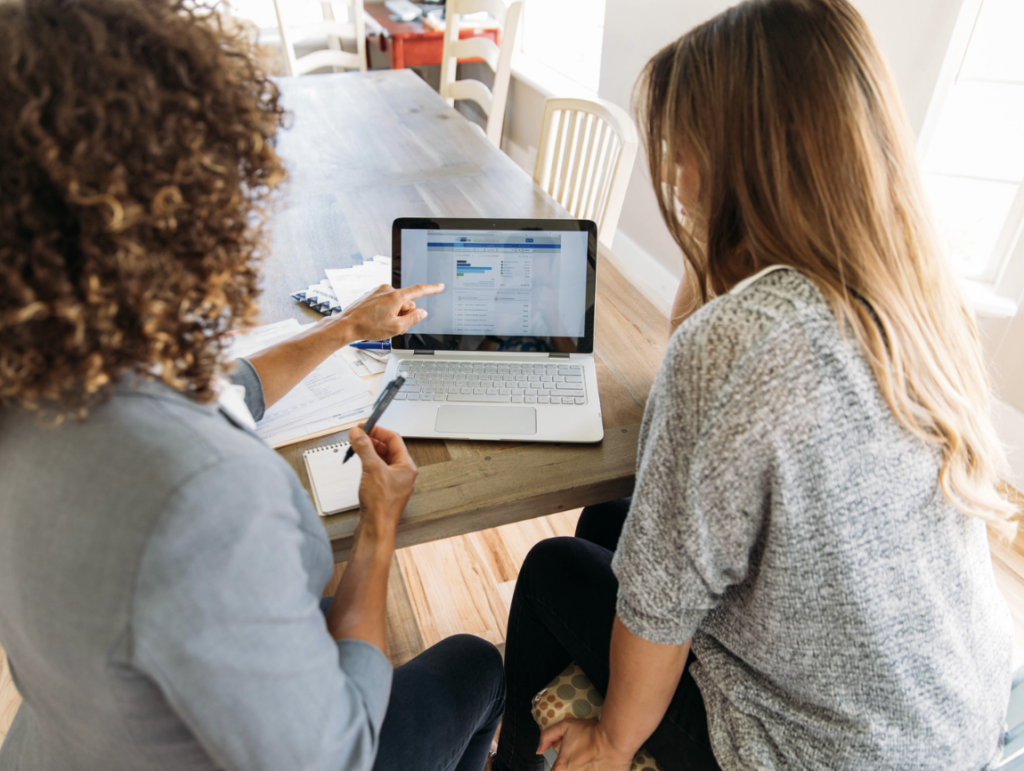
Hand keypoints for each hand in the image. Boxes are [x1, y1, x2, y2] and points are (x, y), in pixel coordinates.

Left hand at [337, 283, 443, 342]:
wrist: (346, 325)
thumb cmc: (368, 327)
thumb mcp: (396, 328)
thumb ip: (413, 319)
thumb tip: (421, 312)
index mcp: (396, 297)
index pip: (419, 290)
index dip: (431, 289)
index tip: (439, 286)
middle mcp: (387, 290)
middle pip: (406, 302)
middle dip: (405, 313)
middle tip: (394, 325)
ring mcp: (378, 291)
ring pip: (396, 303)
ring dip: (394, 313)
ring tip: (383, 324)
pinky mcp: (372, 294)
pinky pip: (386, 302)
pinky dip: (385, 310)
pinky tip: (376, 320)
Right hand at [348, 423, 417, 543]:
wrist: (376, 529)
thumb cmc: (381, 505)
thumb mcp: (371, 469)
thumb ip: (364, 448)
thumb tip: (358, 433)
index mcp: (407, 466)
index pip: (394, 439)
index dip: (378, 430)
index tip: (365, 426)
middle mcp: (403, 474)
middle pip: (388, 449)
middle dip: (372, 440)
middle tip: (358, 435)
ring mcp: (394, 483)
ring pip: (382, 460)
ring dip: (369, 452)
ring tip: (357, 447)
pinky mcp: (384, 492)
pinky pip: (377, 471)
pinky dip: (368, 464)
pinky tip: (360, 464)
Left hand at [538, 719, 634, 770]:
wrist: (615, 740)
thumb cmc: (591, 733)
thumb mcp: (566, 726)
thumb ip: (548, 736)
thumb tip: (539, 750)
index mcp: (561, 767)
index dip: (557, 768)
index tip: (563, 764)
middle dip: (570, 768)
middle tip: (579, 761)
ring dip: (583, 769)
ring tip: (588, 764)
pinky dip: (593, 770)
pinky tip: (596, 766)